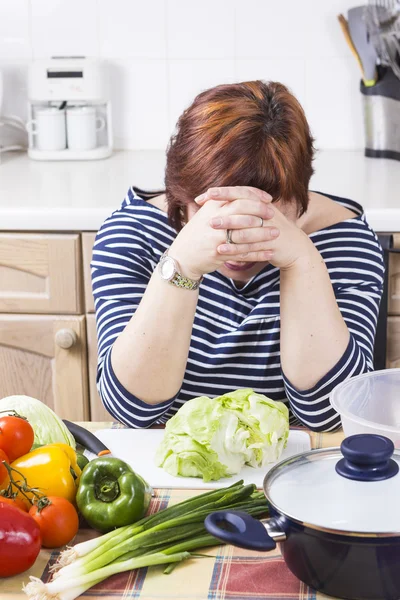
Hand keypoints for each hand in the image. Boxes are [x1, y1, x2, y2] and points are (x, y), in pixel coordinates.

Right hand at [168, 187, 273, 278]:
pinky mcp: (220, 253)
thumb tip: (243, 194)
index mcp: (212, 207)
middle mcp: (214, 219)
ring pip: (246, 233)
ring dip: (263, 234)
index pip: (238, 195)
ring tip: (276, 234)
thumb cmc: (197, 235)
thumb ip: (222, 204)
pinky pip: (244, 253)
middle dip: (261, 212)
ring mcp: (217, 237)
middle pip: (243, 210)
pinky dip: (258, 253)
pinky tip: (270, 253)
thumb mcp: (205, 214)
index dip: (255, 195)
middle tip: (273, 215)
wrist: (182, 257)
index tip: (268, 199)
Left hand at [195, 186, 313, 269]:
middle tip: (205, 210)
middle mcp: (266, 214)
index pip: (241, 192)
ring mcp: (270, 230)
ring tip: (211, 228)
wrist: (294, 247)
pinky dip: (235, 250)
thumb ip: (242, 205)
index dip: (223, 192)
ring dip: (228, 229)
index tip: (205, 194)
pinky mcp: (271, 246)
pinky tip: (221, 251)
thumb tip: (217, 197)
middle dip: (224, 210)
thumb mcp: (259, 214)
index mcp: (262, 203)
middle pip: (243, 209)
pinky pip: (250, 248)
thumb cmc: (270, 229)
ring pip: (246, 229)